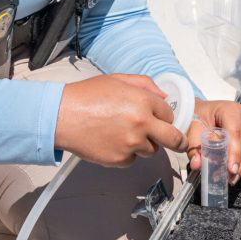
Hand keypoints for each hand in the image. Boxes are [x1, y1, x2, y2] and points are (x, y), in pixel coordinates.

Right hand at [55, 74, 188, 167]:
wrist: (63, 115)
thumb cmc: (87, 96)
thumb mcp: (118, 79)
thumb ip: (145, 85)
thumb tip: (163, 96)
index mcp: (143, 102)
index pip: (169, 113)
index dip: (165, 115)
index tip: (162, 119)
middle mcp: (141, 124)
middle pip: (173, 139)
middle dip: (177, 141)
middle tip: (177, 142)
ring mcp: (131, 144)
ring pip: (151, 150)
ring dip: (144, 144)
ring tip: (124, 132)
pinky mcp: (120, 160)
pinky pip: (132, 159)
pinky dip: (126, 153)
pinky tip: (112, 141)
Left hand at [187, 99, 240, 185]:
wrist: (200, 111)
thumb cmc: (197, 118)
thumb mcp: (192, 130)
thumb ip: (194, 148)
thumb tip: (197, 165)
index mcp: (229, 110)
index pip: (235, 131)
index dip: (235, 152)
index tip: (230, 169)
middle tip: (231, 177)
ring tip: (232, 178)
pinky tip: (234, 171)